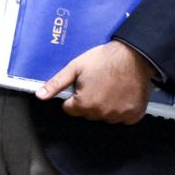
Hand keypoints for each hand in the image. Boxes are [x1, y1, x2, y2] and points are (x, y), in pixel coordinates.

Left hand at [38, 39, 153, 124]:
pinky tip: (121, 94)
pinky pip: (122, 118)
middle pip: (87, 113)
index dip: (73, 97)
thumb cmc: (104, 59)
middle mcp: (101, 114)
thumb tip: (39, 95)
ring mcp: (119, 116)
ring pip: (104, 116)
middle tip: (97, 84)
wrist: (134, 56)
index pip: (70, 109)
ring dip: (104, 106)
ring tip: (110, 88)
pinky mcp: (134, 115)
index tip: (82, 86)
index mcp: (84, 104)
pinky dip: (120, 109)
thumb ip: (56, 84)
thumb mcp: (75, 68)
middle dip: (88, 101)